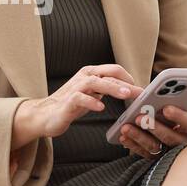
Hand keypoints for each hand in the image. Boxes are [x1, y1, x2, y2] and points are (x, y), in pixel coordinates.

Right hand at [25, 64, 141, 139]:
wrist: (45, 115)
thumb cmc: (71, 105)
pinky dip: (91, 101)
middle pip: (108, 74)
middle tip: (140, 92)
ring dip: (112, 87)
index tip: (142, 91)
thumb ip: (107, 89)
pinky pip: (80, 98)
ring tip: (126, 94)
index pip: (114, 70)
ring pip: (95, 82)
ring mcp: (75, 88)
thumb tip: (130, 91)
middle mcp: (84, 77)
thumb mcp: (92, 94)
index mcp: (91, 73)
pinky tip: (101, 107)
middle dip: (126, 82)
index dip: (130, 79)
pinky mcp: (67, 102)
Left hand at [118, 103, 186, 158]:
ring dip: (139, 136)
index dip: (178, 116)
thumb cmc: (177, 113)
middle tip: (140, 117)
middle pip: (170, 137)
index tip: (166, 108)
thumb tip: (183, 97)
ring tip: (126, 127)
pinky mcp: (155, 158)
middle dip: (154, 127)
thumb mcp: (182, 106)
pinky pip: (143, 152)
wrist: (172, 128)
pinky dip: (132, 144)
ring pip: (154, 146)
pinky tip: (123, 137)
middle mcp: (183, 143)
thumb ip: (182, 101)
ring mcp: (168, 152)